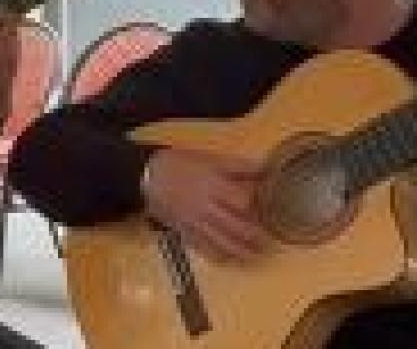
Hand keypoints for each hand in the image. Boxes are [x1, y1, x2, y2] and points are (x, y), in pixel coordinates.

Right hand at [143, 147, 270, 262]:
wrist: (147, 176)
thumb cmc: (180, 164)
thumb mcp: (210, 158)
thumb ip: (239, 165)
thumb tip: (266, 168)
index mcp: (214, 185)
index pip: (243, 201)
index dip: (258, 207)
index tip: (268, 210)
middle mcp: (207, 207)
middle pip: (236, 226)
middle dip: (255, 236)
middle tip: (268, 241)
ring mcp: (195, 222)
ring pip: (223, 241)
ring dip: (241, 250)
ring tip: (254, 254)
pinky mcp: (185, 231)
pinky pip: (204, 248)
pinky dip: (218, 255)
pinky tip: (228, 258)